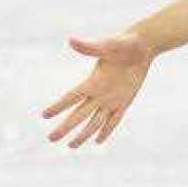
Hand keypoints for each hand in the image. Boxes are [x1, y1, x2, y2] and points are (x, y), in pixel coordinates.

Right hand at [41, 32, 155, 147]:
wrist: (143, 45)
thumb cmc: (125, 43)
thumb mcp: (108, 45)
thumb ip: (90, 47)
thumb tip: (71, 40)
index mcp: (93, 81)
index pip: (72, 97)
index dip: (58, 106)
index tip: (44, 115)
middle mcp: (100, 92)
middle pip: (79, 114)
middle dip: (65, 127)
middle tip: (50, 139)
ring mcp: (112, 98)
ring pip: (95, 121)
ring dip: (83, 134)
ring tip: (71, 146)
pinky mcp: (125, 101)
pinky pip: (114, 119)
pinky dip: (107, 130)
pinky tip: (98, 141)